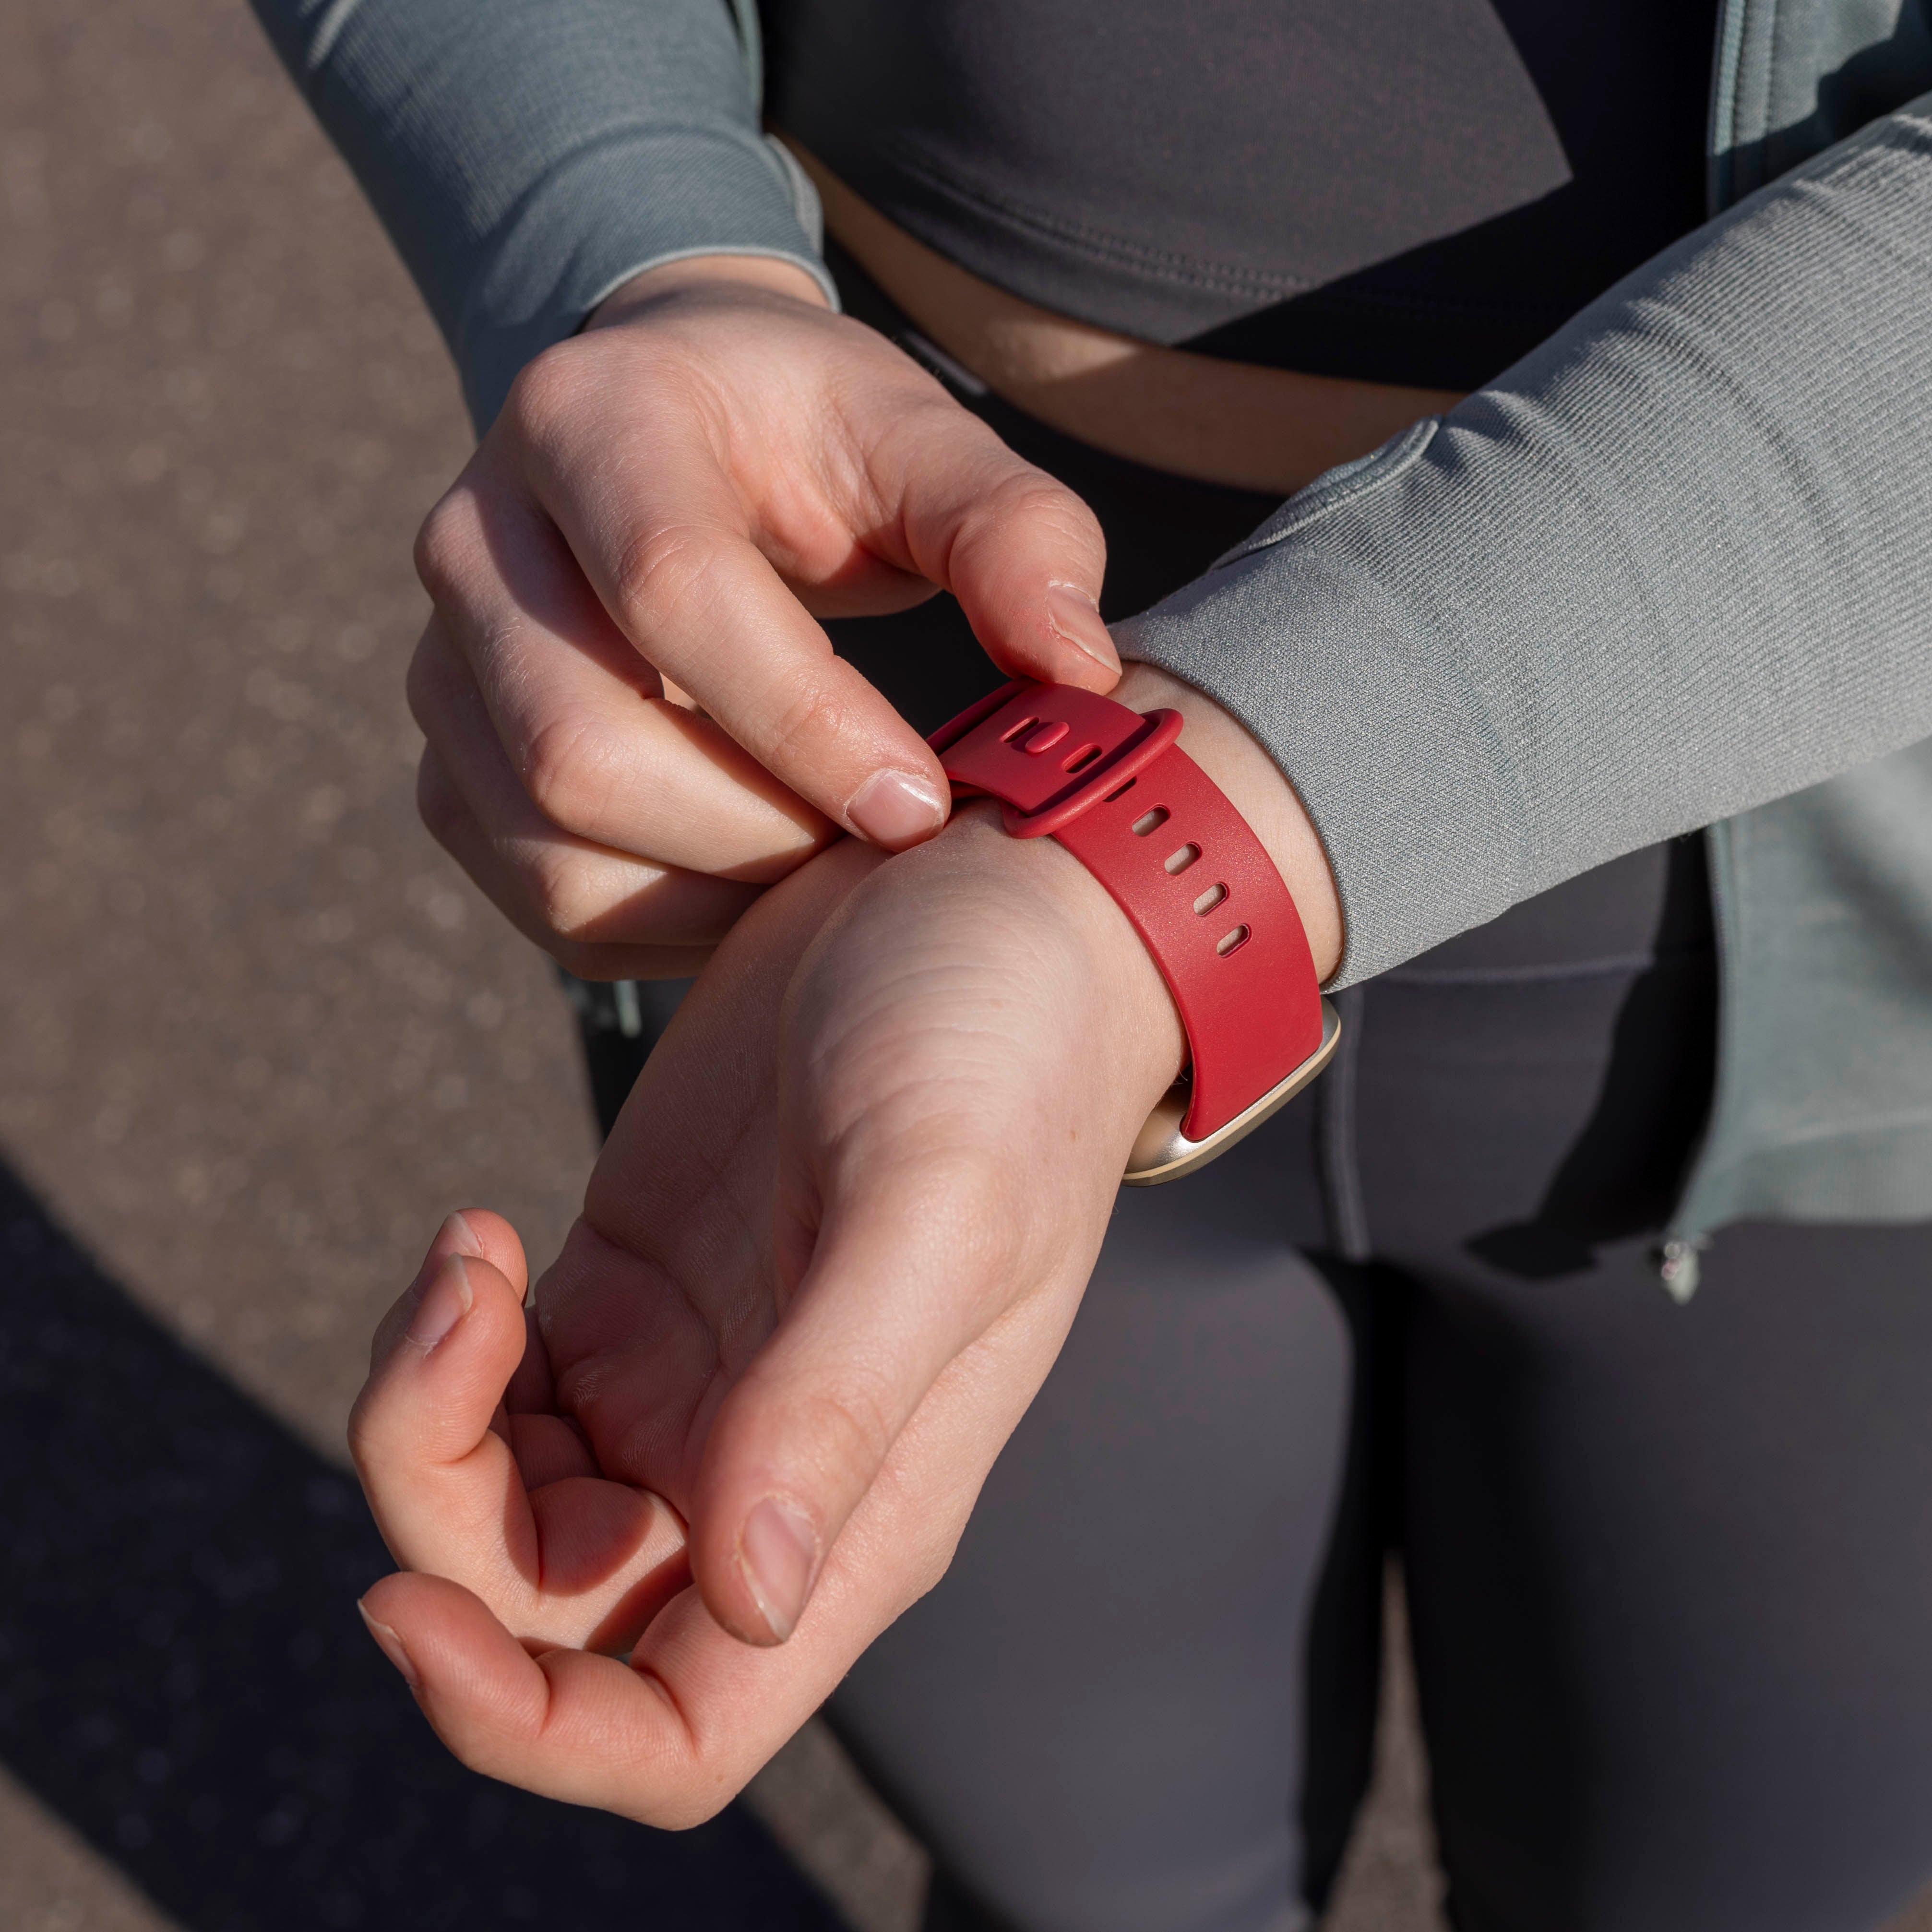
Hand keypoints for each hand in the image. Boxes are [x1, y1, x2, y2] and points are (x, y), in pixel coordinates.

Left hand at [349, 668, 1340, 1823]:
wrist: (993, 909)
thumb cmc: (1005, 1057)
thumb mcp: (935, 1209)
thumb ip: (841, 1399)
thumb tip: (750, 1593)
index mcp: (857, 1515)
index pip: (676, 1733)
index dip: (521, 1725)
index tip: (403, 1603)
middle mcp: (764, 1480)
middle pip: (539, 1617)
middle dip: (438, 1515)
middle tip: (453, 1324)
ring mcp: (689, 1387)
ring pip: (494, 1512)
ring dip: (428, 1418)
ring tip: (472, 1258)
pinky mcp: (631, 1291)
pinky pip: (489, 1395)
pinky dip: (443, 1341)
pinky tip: (477, 1237)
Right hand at [408, 254, 1124, 981]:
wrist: (672, 422)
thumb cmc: (812, 437)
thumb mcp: (925, 441)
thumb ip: (1016, 535)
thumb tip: (1079, 678)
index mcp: (590, 422)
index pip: (674, 594)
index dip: (807, 724)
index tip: (923, 802)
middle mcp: (476, 540)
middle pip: (583, 747)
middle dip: (758, 833)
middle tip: (883, 848)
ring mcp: (441, 660)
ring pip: (549, 843)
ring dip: (711, 897)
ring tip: (828, 872)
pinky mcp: (450, 758)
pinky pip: (538, 892)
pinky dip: (661, 926)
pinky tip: (756, 891)